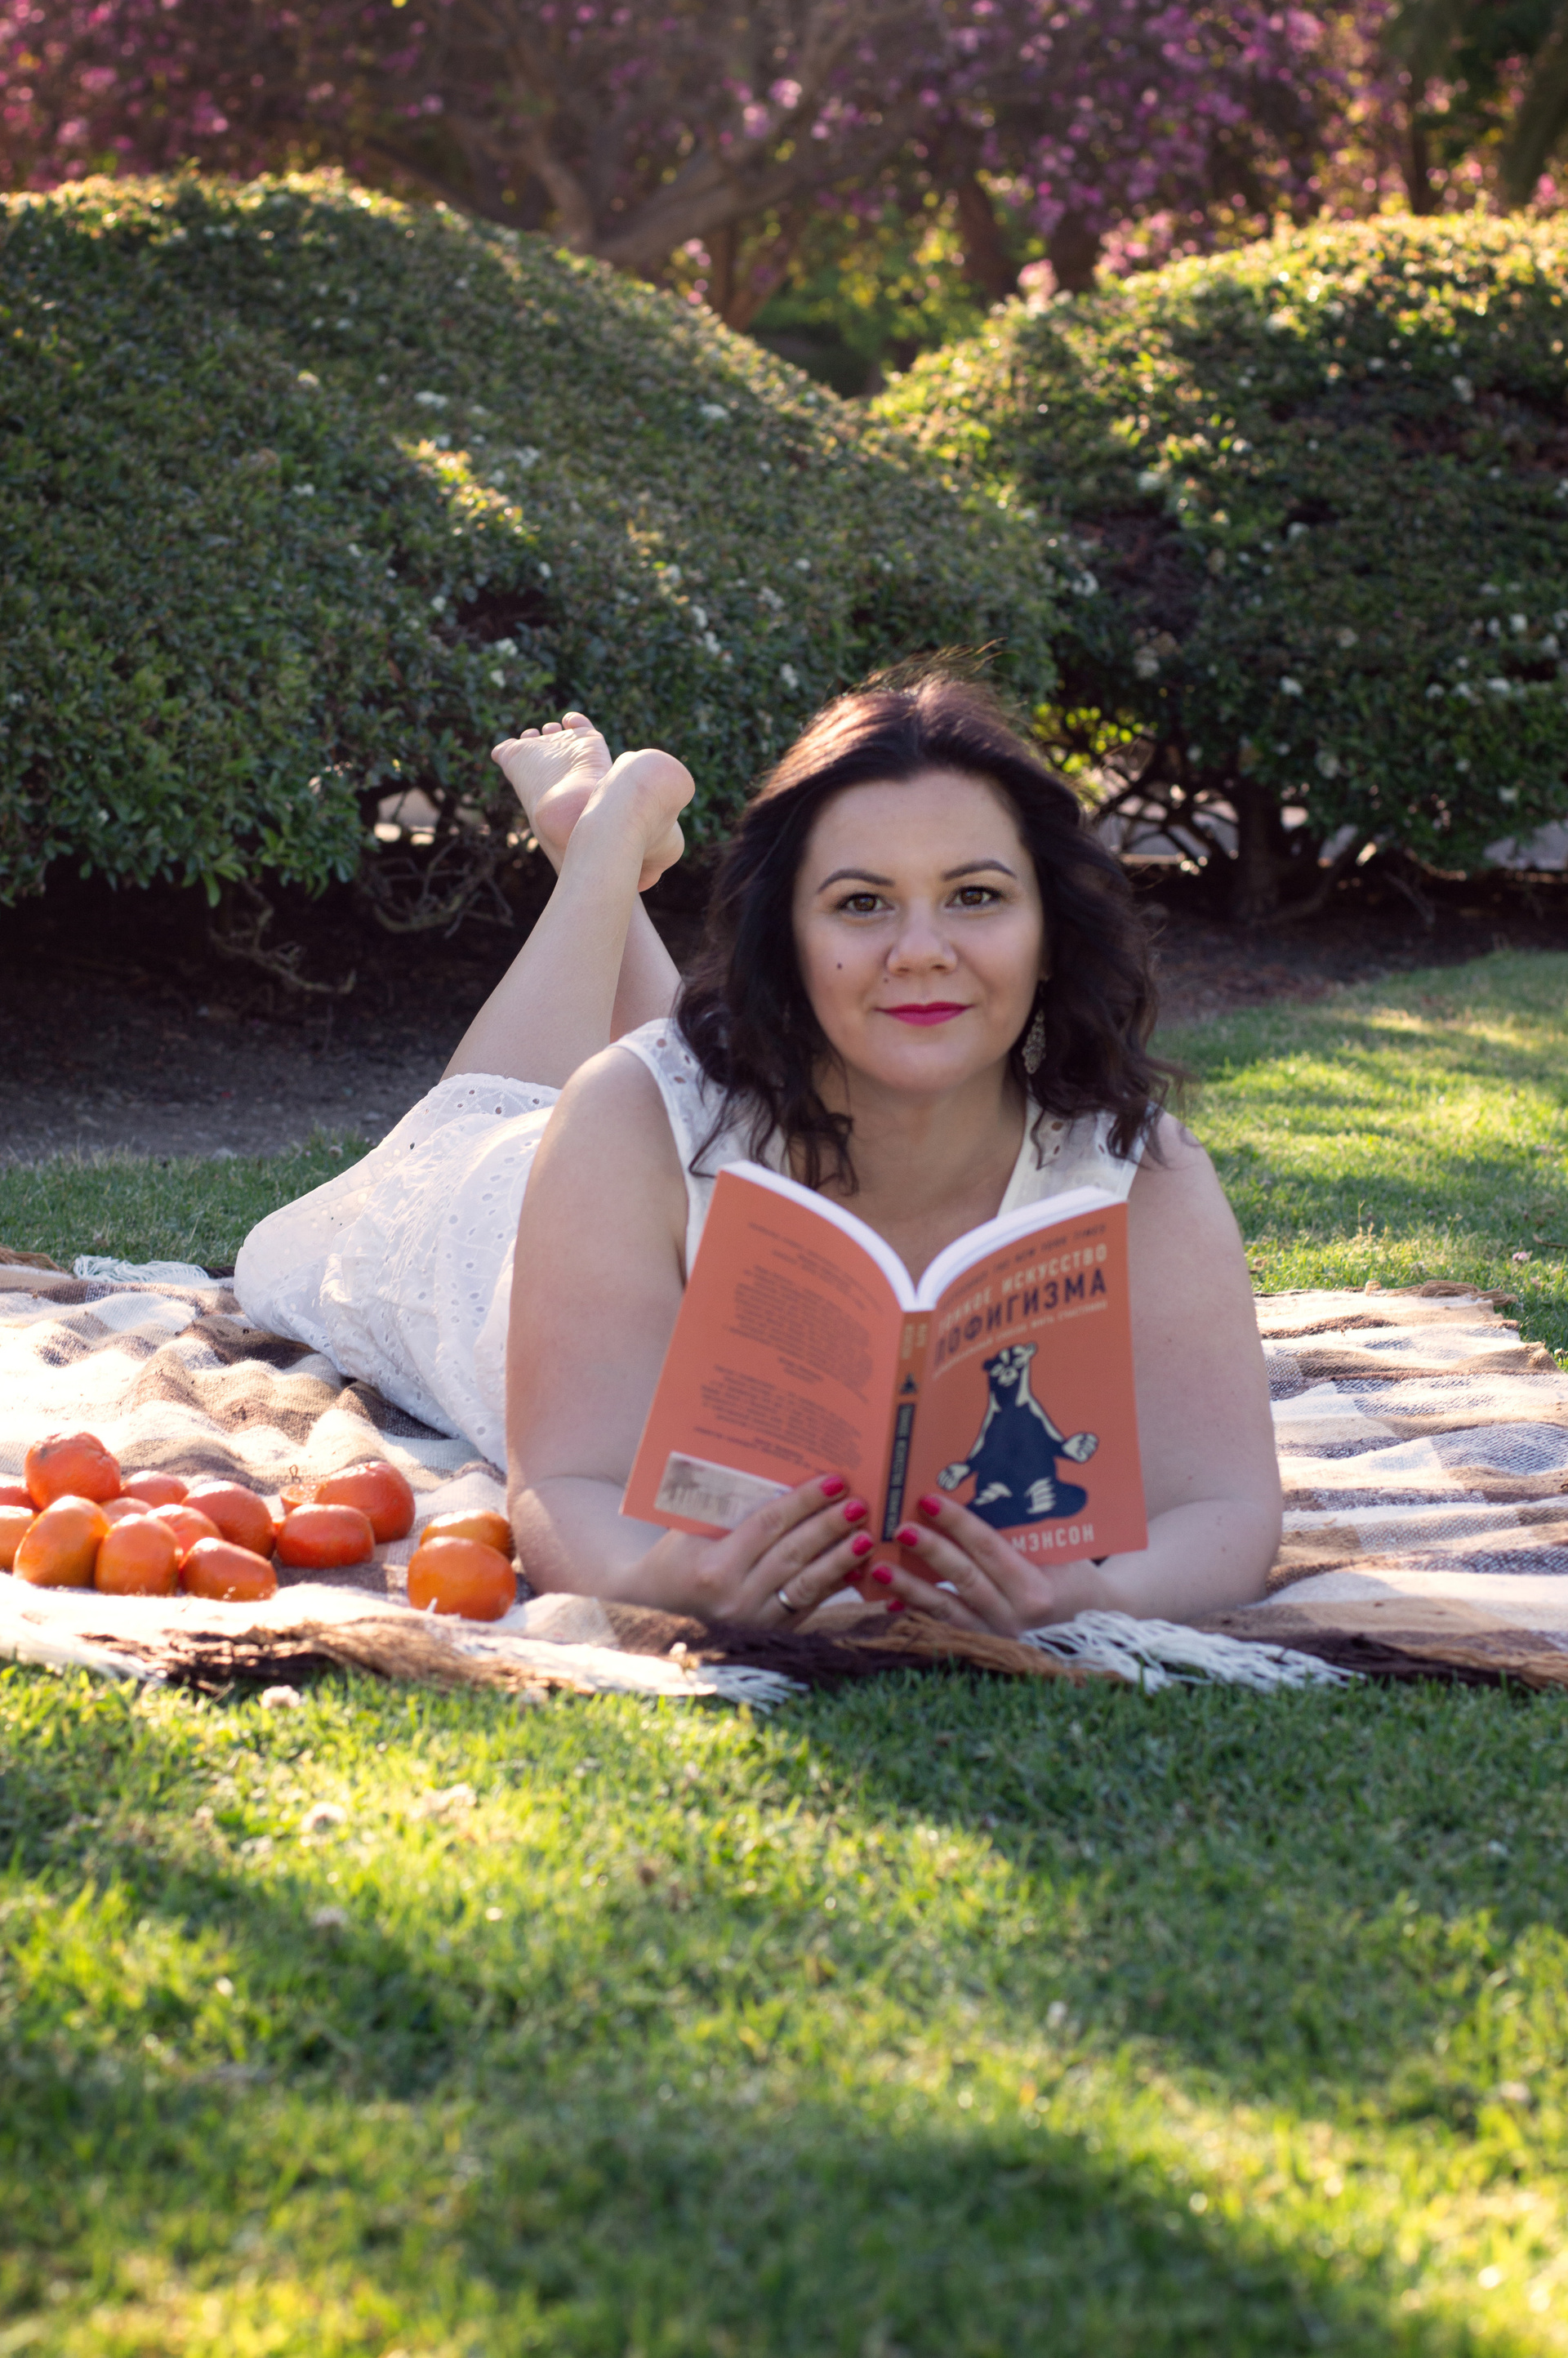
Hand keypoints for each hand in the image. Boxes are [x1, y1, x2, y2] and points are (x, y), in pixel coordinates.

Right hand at [640, 1473, 874, 1625]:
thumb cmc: (673, 1559)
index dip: (804, 1502)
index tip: (833, 1481)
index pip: (768, 1525)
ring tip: (866, 1535)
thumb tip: (776, 1473)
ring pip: (807, 1584)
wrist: (654, 1611)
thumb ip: (725, 1508)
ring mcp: (755, 1621)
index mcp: (714, 1567)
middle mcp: (736, 1598)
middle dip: (829, 1526)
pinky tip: (856, 1567)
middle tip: (859, 1503)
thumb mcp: (688, 1530)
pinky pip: (809, 1606)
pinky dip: (834, 1586)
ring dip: (840, 1558)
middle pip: (794, 1553)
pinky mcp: (770, 1634)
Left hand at [867, 1493, 1100, 1636]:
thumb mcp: (1061, 1552)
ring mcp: (996, 1637)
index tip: (930, 1500)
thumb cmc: (1073, 1575)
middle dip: (929, 1552)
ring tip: (879, 1567)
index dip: (958, 1524)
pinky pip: (943, 1629)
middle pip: (964, 1578)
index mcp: (1037, 1589)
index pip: (990, 1550)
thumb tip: (975, 1494)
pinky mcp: (983, 1647)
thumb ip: (1024, 1534)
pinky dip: (915, 1613)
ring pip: (946, 1609)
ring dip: (909, 1588)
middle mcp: (1015, 1618)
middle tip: (899, 1527)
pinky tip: (888, 1600)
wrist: (1095, 1621)